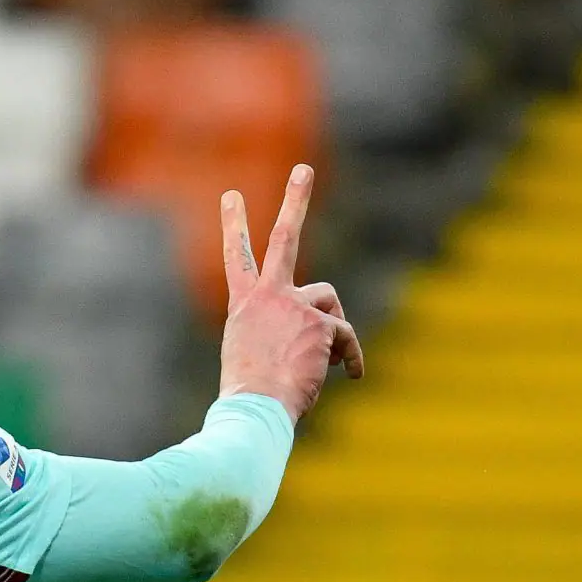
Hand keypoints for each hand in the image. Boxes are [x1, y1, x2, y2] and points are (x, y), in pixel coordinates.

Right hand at [218, 164, 363, 423]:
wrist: (256, 409)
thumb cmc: (253, 397)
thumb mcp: (255, 357)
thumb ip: (282, 332)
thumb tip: (323, 333)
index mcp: (244, 306)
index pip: (237, 258)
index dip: (234, 226)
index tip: (231, 196)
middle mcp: (267, 296)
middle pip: (284, 238)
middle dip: (294, 200)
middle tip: (303, 171)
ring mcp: (294, 305)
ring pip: (328, 302)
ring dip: (334, 329)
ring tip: (327, 362)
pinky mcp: (319, 322)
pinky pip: (345, 335)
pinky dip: (350, 357)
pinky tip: (348, 376)